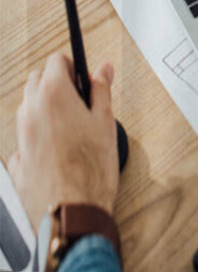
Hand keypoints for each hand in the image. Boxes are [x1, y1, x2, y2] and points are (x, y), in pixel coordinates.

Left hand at [8, 53, 119, 230]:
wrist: (72, 211)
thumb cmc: (91, 170)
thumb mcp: (105, 121)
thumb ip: (102, 90)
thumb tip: (102, 70)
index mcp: (54, 96)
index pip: (57, 60)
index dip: (76, 65)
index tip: (87, 75)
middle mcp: (31, 112)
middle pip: (38, 79)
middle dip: (58, 82)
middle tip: (83, 98)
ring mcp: (21, 135)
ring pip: (29, 106)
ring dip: (47, 106)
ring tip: (74, 123)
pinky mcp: (18, 157)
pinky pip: (26, 134)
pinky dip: (40, 133)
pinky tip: (60, 147)